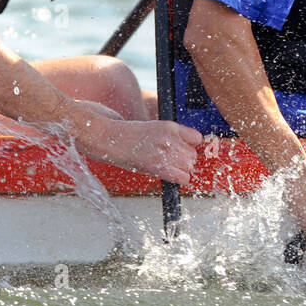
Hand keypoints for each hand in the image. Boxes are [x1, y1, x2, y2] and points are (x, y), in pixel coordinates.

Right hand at [71, 107, 202, 183]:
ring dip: (181, 169)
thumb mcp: (154, 128)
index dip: (192, 146)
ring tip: (167, 167)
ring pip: (189, 165)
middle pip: (193, 154)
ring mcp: (164, 152)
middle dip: (186, 159)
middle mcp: (170, 138)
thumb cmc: (128, 135)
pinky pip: (182, 177)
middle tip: (172, 161)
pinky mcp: (158, 166)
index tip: (187, 150)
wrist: (109, 138)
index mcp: (170, 126)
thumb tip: (188, 148)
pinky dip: (181, 179)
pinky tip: (173, 176)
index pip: (197, 138)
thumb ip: (172, 136)